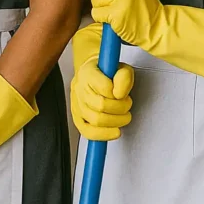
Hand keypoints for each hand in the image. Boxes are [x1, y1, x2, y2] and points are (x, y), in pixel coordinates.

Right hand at [69, 23, 133, 141]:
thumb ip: (123, 77)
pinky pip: (87, 132)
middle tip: (127, 105)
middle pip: (101, 106)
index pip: (105, 88)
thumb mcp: (121, 68)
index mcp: (88, 73)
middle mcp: (79, 88)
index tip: (124, 93)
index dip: (119, 93)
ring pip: (96, 120)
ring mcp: (76, 104)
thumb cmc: (108, 72)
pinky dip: (103, 135)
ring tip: (122, 115)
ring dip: (116, 121)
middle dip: (120, 109)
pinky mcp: (77, 118)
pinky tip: (114, 132)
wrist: (93, 73)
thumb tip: (119, 94)